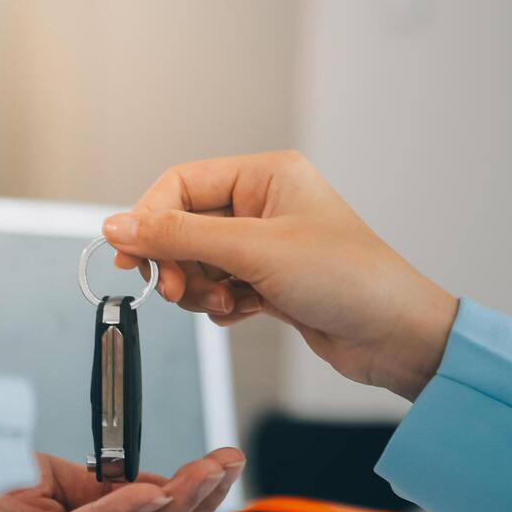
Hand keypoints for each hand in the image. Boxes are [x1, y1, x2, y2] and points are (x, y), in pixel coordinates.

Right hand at [103, 150, 458, 398]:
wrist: (394, 336)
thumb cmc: (347, 279)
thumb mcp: (254, 252)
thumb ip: (180, 238)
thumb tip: (117, 226)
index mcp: (265, 175)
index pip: (180, 184)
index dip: (150, 219)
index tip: (131, 256)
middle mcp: (264, 204)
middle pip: (184, 226)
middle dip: (176, 261)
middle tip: (175, 290)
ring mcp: (265, 245)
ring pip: (197, 262)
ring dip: (199, 288)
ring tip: (226, 302)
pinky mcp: (268, 282)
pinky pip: (217, 287)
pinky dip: (220, 304)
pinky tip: (245, 312)